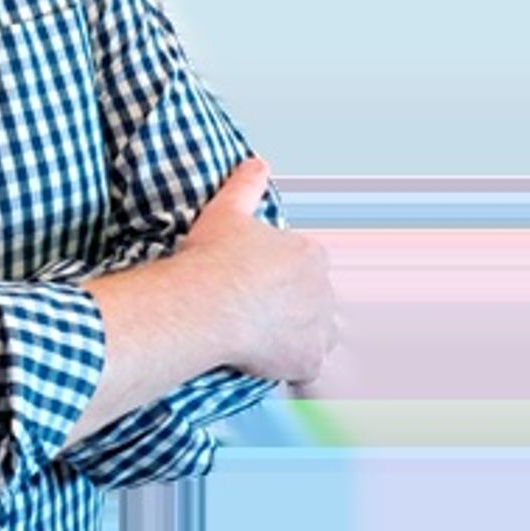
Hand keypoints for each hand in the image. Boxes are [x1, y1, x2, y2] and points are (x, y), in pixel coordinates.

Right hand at [174, 156, 340, 385]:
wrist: (206, 305)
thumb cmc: (214, 258)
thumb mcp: (226, 211)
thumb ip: (246, 185)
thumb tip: (257, 162)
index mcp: (309, 254)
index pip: (306, 262)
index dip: (281, 271)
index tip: (257, 278)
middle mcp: (323, 291)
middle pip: (313, 299)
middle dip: (291, 304)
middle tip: (254, 309)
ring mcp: (319, 329)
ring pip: (315, 334)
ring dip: (297, 336)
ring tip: (262, 339)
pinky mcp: (308, 361)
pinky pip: (306, 368)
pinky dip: (292, 368)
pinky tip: (268, 364)